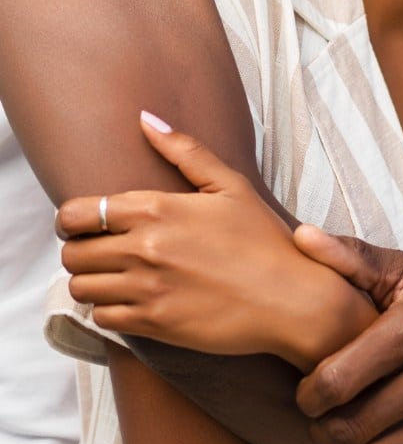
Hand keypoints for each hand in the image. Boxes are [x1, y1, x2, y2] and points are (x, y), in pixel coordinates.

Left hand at [56, 114, 374, 368]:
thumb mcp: (230, 185)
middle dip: (79, 249)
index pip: (77, 213)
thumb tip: (145, 118)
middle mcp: (145, 248)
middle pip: (73, 252)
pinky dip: (108, 310)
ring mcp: (147, 289)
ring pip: (81, 287)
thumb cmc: (263, 239)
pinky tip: (130, 300)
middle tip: (100, 251)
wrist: (291, 298)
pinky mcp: (154, 324)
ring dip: (91, 280)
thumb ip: (184, 150)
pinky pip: (102, 318)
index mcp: (157, 209)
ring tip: (114, 276)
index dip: (71, 218)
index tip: (84, 222)